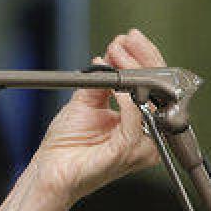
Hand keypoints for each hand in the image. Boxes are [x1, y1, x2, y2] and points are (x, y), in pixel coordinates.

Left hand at [30, 28, 163, 206]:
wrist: (50, 171)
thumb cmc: (67, 145)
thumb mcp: (85, 103)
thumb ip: (101, 83)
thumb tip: (108, 59)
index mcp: (140, 124)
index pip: (153, 86)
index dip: (143, 59)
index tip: (127, 39)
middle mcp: (146, 135)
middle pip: (160, 90)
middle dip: (143, 59)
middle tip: (124, 41)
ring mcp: (141, 145)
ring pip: (151, 100)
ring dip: (134, 71)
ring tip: (116, 53)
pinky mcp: (128, 152)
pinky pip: (135, 118)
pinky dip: (127, 96)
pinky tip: (117, 81)